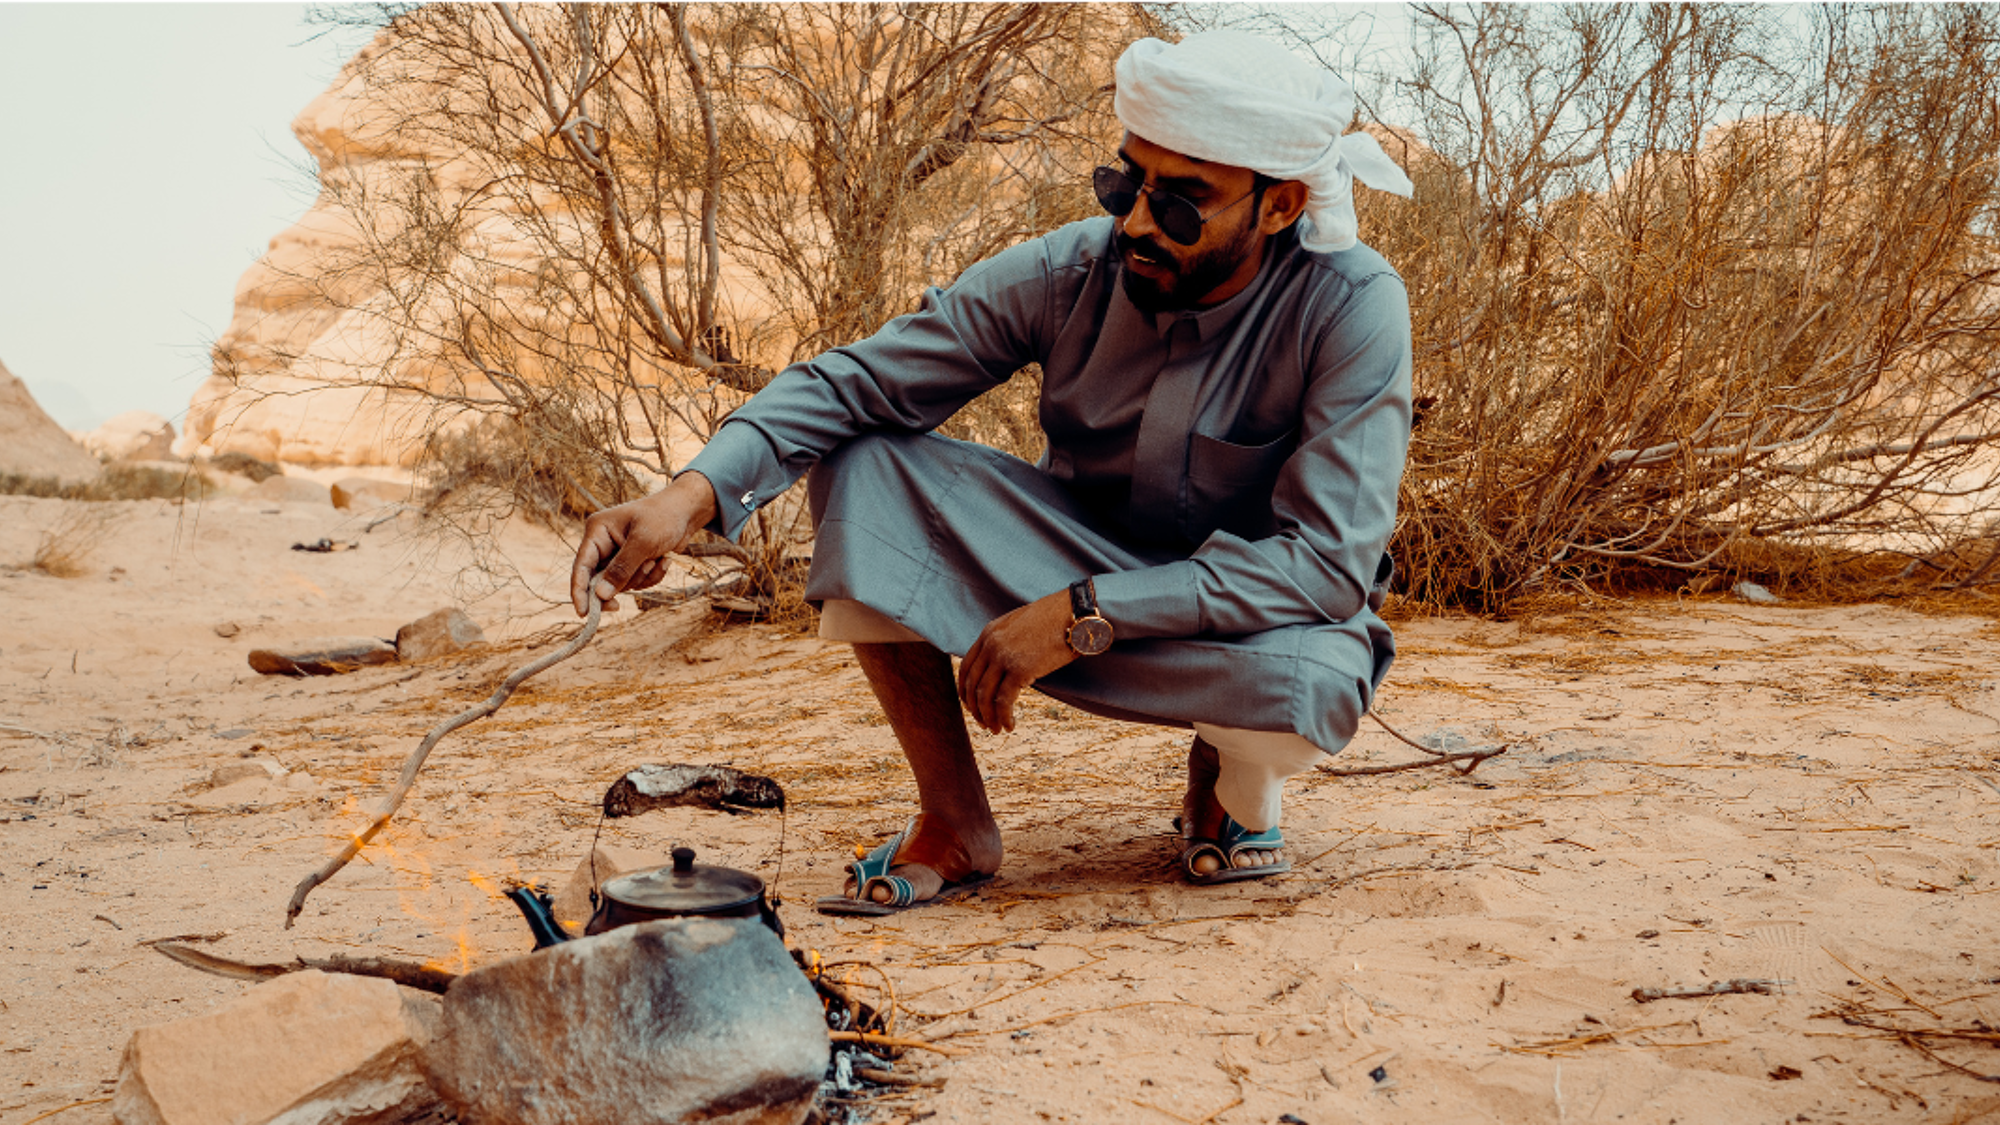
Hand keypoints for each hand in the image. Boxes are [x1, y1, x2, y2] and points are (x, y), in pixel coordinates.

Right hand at [569, 472, 719, 614]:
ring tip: (656, 558)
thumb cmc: (664, 517)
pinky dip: (651, 577)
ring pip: (621, 584)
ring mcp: (618, 554)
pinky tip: (664, 560)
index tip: (584, 613)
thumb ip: (622, 568)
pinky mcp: (633, 562)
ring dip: (641, 577)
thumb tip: (600, 595)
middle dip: (621, 583)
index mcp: (598, 531)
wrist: (688, 511)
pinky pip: (637, 582)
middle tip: (619, 604)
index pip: (581, 566)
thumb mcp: (644, 542)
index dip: (579, 591)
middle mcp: (603, 543)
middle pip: (599, 580)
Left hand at [956, 590, 1078, 733]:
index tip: (972, 705)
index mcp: (988, 633)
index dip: (966, 691)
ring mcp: (1003, 657)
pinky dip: (1003, 717)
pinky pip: (1004, 701)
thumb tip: (1004, 664)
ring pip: (985, 696)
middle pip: (972, 684)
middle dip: (975, 708)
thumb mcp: (1020, 625)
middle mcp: (991, 645)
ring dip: (988, 717)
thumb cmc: (1054, 619)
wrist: (1074, 613)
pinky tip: (1010, 725)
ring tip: (996, 729)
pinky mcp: (1020, 670)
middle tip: (984, 723)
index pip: (966, 667)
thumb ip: (1005, 641)